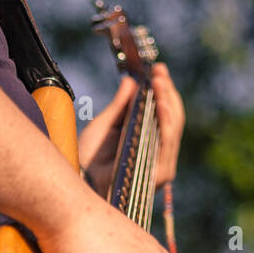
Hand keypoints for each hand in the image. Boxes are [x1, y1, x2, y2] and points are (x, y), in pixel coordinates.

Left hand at [78, 63, 184, 195]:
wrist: (80, 182)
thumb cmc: (89, 159)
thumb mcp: (105, 124)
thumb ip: (120, 105)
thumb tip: (131, 81)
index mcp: (149, 143)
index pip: (164, 114)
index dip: (163, 90)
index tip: (158, 69)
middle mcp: (159, 154)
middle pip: (173, 118)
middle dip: (167, 92)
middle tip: (159, 72)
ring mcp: (161, 165)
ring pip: (173, 127)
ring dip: (167, 101)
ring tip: (159, 81)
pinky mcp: (159, 173)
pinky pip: (166, 142)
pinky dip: (165, 120)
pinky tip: (160, 103)